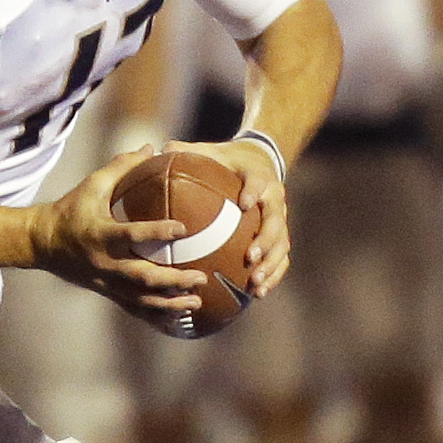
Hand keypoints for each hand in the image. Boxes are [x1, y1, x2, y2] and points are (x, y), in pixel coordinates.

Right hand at [27, 144, 207, 323]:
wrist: (39, 242)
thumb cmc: (69, 209)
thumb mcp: (90, 185)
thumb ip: (121, 167)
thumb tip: (151, 147)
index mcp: (100, 234)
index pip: (132, 234)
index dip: (157, 232)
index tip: (184, 228)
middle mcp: (103, 262)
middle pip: (142, 276)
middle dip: (173, 280)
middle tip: (200, 277)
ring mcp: (103, 281)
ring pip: (140, 298)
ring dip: (169, 302)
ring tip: (195, 302)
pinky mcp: (104, 291)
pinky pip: (133, 307)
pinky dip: (155, 315)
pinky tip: (176, 319)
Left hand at [186, 135, 289, 294]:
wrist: (259, 162)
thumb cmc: (226, 159)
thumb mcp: (210, 151)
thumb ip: (188, 151)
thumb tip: (160, 149)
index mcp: (259, 177)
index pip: (259, 183)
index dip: (254, 192)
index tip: (243, 204)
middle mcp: (274, 199)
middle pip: (275, 221)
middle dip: (265, 241)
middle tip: (249, 257)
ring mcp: (279, 219)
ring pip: (282, 244)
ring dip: (270, 265)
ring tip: (254, 284)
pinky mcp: (280, 235)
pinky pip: (281, 258)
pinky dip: (273, 275)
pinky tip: (258, 294)